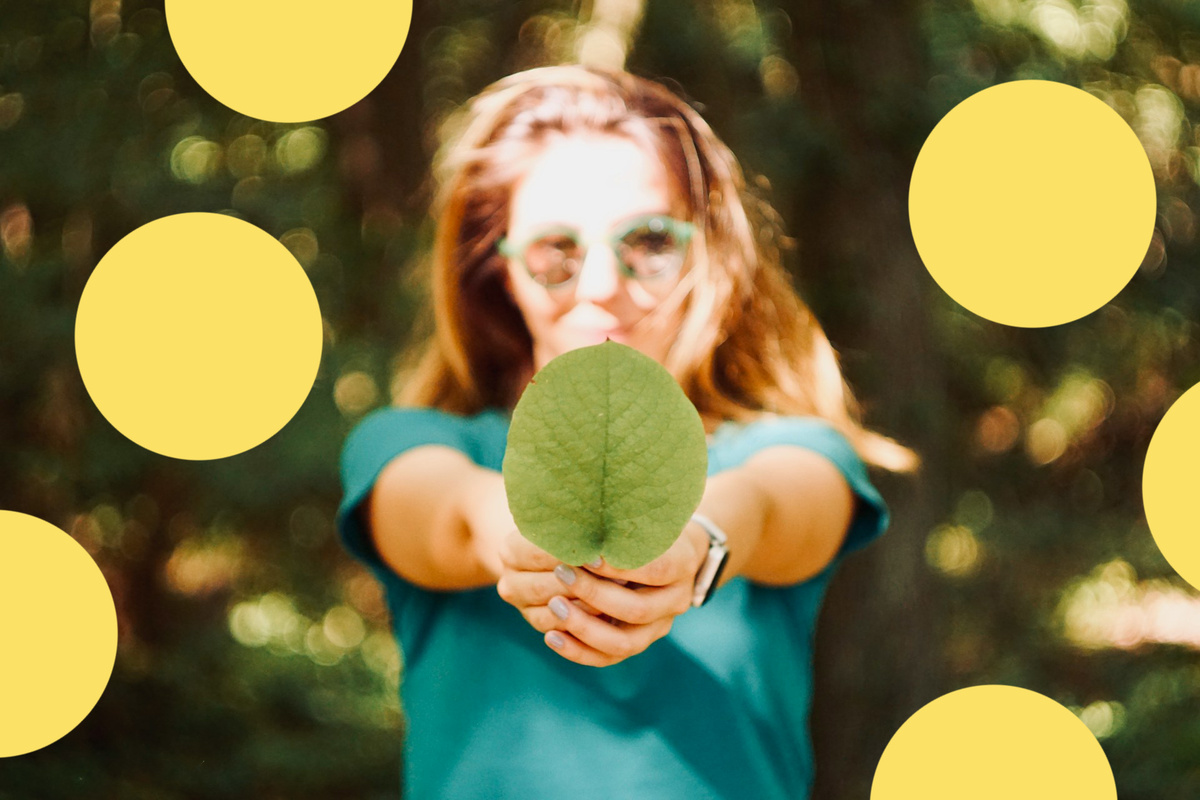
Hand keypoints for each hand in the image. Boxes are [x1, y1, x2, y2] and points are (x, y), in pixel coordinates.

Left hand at [495, 524, 708, 666]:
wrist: (672, 551)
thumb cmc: (648, 525)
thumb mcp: (644, 515)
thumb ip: (623, 522)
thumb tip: (582, 515)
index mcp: (683, 564)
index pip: (655, 571)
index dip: (620, 566)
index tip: (587, 555)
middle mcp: (676, 601)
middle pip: (636, 609)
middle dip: (594, 593)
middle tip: (561, 573)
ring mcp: (658, 627)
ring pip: (622, 643)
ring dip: (584, 627)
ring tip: (553, 606)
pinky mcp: (638, 642)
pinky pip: (608, 658)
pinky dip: (578, 651)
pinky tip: (552, 635)